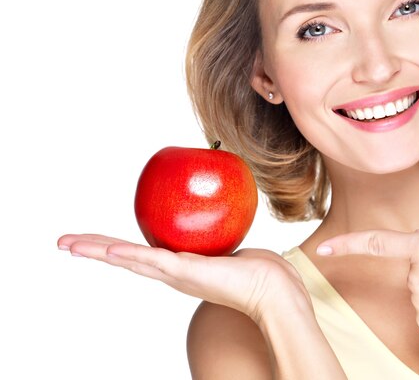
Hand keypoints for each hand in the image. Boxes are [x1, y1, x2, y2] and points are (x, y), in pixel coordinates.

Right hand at [58, 234, 309, 323]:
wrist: (272, 288)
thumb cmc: (258, 269)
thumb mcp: (231, 246)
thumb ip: (220, 234)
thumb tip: (223, 213)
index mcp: (179, 267)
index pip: (140, 254)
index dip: (115, 248)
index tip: (94, 240)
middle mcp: (171, 273)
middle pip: (124, 259)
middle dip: (94, 250)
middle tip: (64, 242)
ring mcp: (175, 275)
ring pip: (128, 260)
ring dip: (98, 251)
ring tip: (70, 244)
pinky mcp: (185, 272)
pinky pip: (151, 260)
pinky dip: (127, 255)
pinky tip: (107, 250)